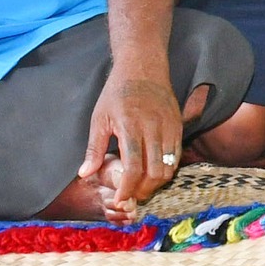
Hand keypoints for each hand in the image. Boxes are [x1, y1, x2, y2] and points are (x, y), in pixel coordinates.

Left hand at [79, 70, 182, 221]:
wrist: (143, 66)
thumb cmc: (117, 92)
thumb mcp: (99, 118)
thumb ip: (94, 149)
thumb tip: (85, 174)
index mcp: (130, 126)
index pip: (134, 167)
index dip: (127, 189)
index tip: (120, 199)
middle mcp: (153, 127)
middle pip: (155, 172)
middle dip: (143, 190)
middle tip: (131, 195)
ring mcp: (169, 126)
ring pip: (169, 167)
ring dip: (156, 182)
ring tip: (142, 185)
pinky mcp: (178, 125)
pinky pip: (177, 155)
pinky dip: (167, 169)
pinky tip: (154, 170)